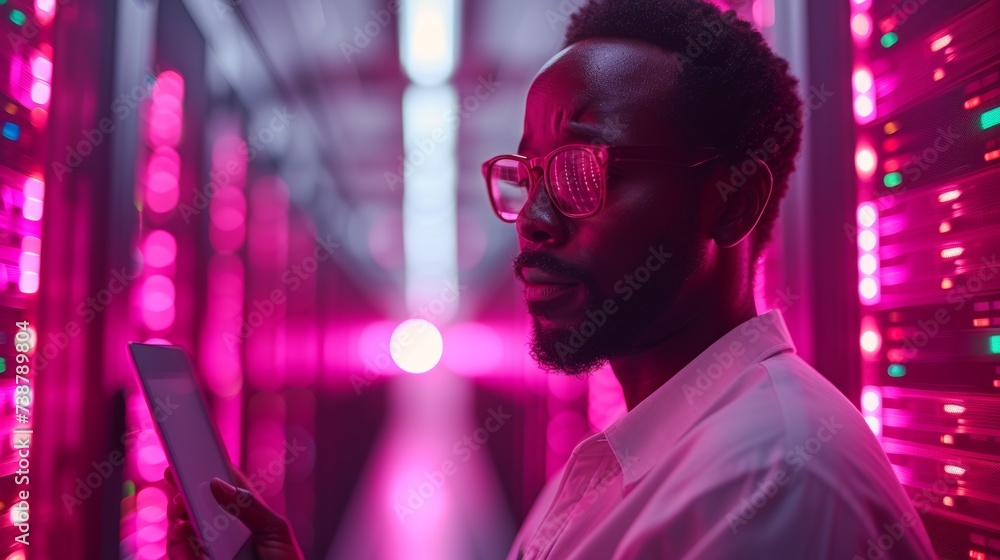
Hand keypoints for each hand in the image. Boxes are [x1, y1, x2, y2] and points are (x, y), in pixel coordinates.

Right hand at [164, 465, 303, 559]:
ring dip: (177, 512)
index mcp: (246, 517)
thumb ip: (248, 506)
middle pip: (198, 504)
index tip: (196, 451)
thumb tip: (216, 483)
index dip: (210, 469)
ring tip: (180, 505)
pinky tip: (181, 530)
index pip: (225, 487)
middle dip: (185, 488)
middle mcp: (225, 532)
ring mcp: (210, 550)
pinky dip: (176, 539)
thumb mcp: (274, 530)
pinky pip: (180, 550)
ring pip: (183, 526)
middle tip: (176, 475)